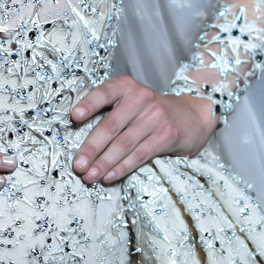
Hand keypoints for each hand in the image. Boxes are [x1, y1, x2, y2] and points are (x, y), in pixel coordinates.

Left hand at [70, 75, 216, 184]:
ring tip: (89, 176)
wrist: (190, 115)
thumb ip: (107, 110)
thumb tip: (76, 133)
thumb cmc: (148, 111)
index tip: (74, 117)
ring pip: (124, 143)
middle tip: (77, 165)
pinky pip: (140, 154)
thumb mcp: (129, 100)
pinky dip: (122, 168)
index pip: (104, 93)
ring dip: (104, 163)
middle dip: (91, 147)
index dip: (88, 104)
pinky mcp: (167, 135)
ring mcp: (156, 116)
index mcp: (126, 86)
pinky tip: (109, 177)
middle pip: (111, 125)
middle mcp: (141, 98)